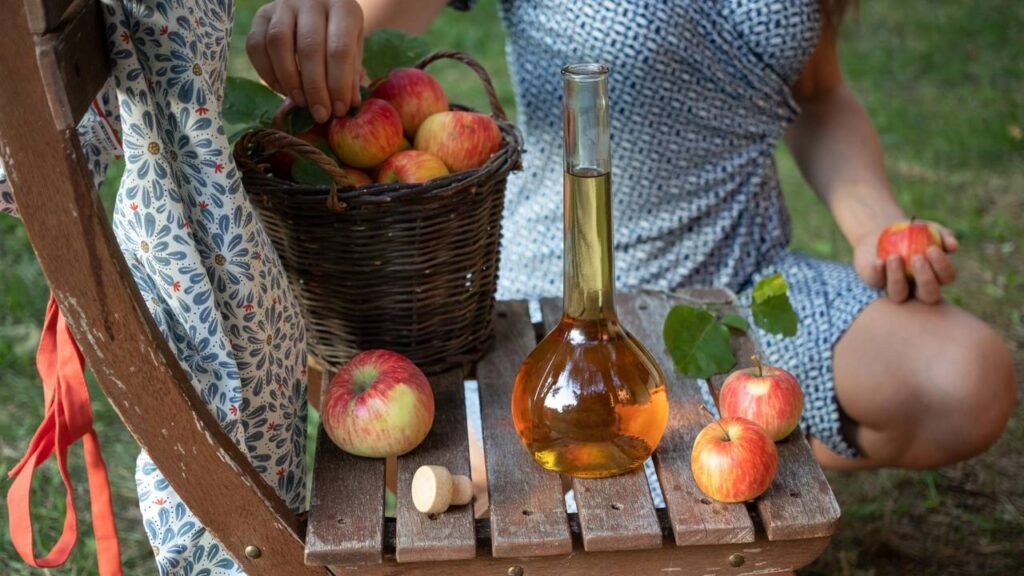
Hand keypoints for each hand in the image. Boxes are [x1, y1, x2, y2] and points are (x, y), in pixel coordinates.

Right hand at [247, 0, 364, 123]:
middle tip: (320, 114)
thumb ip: (351, 74)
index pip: (339, 49)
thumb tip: (348, 104)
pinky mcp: (261, 14)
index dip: (338, 84)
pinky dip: (266, 72)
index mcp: (342, 7)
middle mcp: (310, 0)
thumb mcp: (354, 49)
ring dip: (289, 80)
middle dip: (314, 88)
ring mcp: (282, 5)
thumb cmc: (340, 34)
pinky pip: (256, 45)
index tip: (339, 110)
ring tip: (300, 102)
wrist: (318, 8)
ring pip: (278, 43)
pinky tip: (281, 89)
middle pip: (308, 48)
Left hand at [853, 221, 958, 303]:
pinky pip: (877, 282)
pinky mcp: (875, 282)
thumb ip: (943, 235)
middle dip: (925, 278)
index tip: (932, 248)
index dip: (942, 266)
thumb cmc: (912, 232)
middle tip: (918, 257)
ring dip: (898, 277)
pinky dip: (878, 272)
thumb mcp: (928, 229)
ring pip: (899, 295)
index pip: (946, 277)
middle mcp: (917, 288)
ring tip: (895, 257)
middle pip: (928, 295)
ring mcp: (896, 288)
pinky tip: (879, 261)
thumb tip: (954, 246)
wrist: (883, 232)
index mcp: (936, 275)